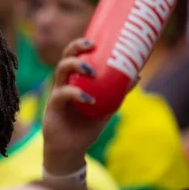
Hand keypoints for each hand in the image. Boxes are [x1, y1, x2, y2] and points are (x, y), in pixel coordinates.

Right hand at [42, 39, 138, 174]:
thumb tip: (136, 75)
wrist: (71, 149)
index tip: (94, 40)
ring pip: (60, 71)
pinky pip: (62, 94)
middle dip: (76, 49)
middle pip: (64, 58)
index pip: (73, 56)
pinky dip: (76, 93)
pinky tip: (89, 99)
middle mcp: (63, 83)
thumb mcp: (106, 107)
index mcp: (74, 80)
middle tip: (90, 46)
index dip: (80, 45)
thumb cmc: (86, 127)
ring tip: (92, 71)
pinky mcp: (52, 107)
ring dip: (76, 66)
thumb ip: (117, 92)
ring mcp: (57, 94)